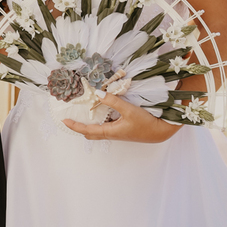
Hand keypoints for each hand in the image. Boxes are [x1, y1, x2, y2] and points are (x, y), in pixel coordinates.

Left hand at [64, 91, 181, 142]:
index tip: (64, 121)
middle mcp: (112, 134)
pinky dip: (100, 121)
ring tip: (82, 114)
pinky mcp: (123, 129)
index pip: (87, 130)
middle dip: (79, 127)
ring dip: (89, 125)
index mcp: (110, 131)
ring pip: (99, 130)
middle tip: (71, 119)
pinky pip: (107, 127)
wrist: (161, 131)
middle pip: (91, 133)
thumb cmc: (146, 123)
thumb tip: (98, 93)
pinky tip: (102, 112)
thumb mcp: (129, 110)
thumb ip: (113, 101)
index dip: (75, 126)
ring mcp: (118, 132)